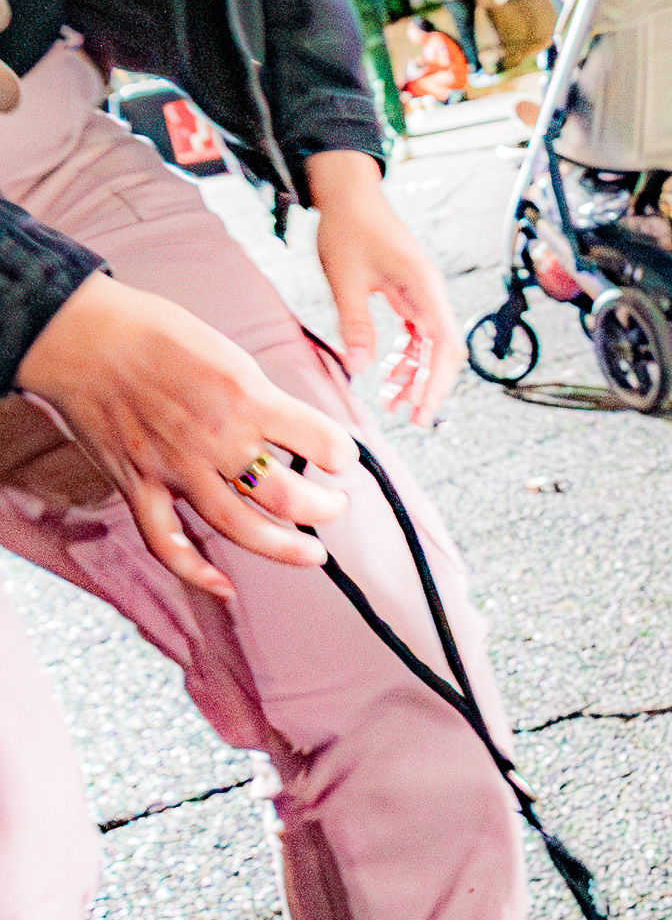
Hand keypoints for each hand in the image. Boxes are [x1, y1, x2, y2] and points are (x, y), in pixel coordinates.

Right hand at [15, 274, 351, 599]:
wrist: (79, 335)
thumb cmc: (154, 333)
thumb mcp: (229, 352)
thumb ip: (262, 398)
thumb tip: (295, 429)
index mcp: (246, 397)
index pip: (320, 440)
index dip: (342, 454)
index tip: (344, 459)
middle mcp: (214, 438)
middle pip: (287, 496)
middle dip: (324, 509)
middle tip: (336, 507)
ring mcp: (174, 467)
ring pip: (238, 527)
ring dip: (283, 547)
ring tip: (312, 554)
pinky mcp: (137, 484)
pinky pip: (166, 542)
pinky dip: (195, 571)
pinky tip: (225, 586)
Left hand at [308, 149, 457, 425]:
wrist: (348, 195)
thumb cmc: (348, 229)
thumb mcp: (345, 279)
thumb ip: (356, 324)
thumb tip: (361, 368)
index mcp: (423, 287)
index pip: (445, 345)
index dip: (437, 383)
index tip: (422, 411)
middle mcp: (431, 293)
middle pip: (445, 351)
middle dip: (430, 386)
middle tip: (411, 418)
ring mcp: (422, 294)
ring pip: (430, 346)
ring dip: (415, 375)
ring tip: (392, 402)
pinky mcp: (410, 294)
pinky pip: (416, 333)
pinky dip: (405, 356)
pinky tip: (386, 372)